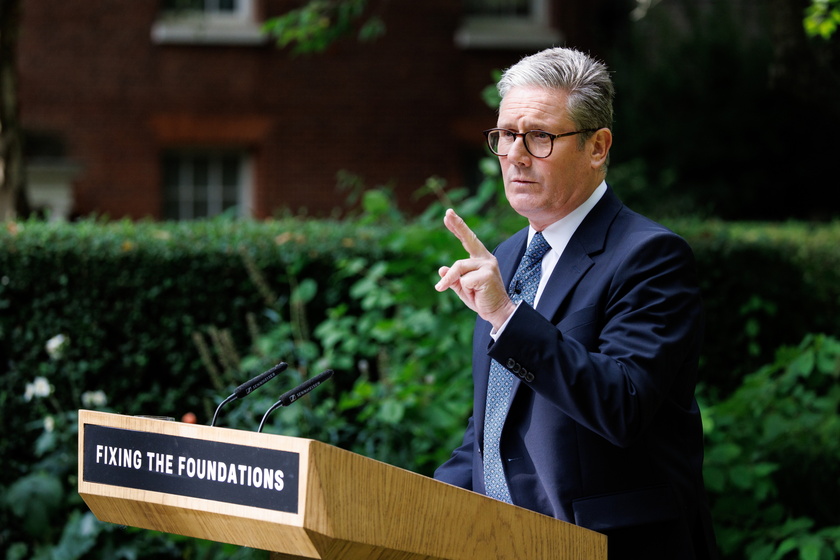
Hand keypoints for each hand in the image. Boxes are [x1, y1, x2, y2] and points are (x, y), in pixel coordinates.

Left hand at [434, 209, 516, 329]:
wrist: (497, 312)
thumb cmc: (481, 299)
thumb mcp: (463, 288)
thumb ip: (453, 278)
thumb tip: (441, 269)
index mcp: (480, 259)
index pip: (467, 240)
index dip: (457, 228)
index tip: (448, 215)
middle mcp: (485, 258)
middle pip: (469, 239)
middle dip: (458, 225)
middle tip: (447, 212)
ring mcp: (487, 265)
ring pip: (458, 267)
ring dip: (451, 280)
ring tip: (456, 292)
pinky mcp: (487, 274)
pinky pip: (465, 280)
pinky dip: (465, 289)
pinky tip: (477, 294)